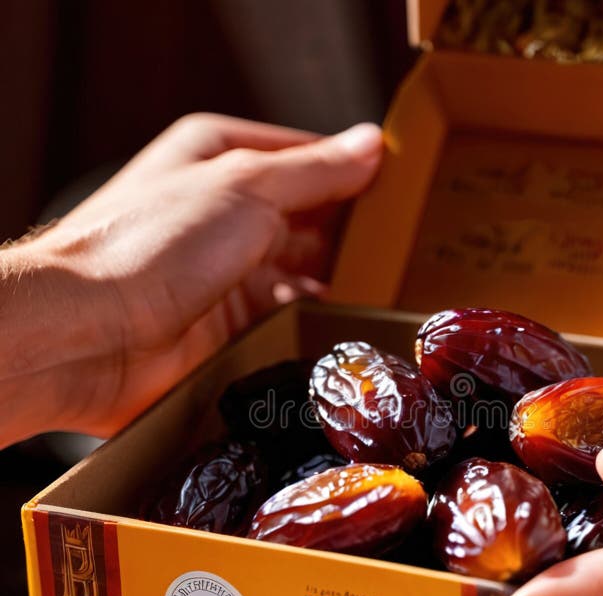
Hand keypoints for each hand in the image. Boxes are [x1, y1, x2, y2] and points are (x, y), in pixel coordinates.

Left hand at [0, 114, 381, 446]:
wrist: (92, 336)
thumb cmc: (150, 246)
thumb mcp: (246, 186)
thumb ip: (314, 170)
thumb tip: (371, 146)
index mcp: (223, 160)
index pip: (308, 158)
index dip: (356, 172)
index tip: (403, 190)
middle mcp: (228, 215)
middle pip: (311, 219)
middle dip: (354, 234)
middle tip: (405, 248)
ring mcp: (231, 273)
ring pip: (306, 274)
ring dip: (340, 283)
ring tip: (385, 290)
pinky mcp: (234, 326)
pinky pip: (290, 320)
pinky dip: (316, 322)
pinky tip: (345, 325)